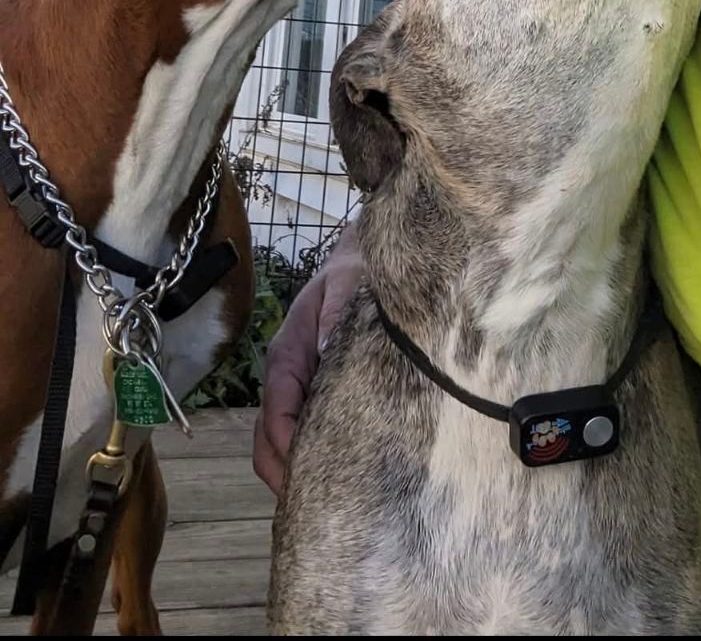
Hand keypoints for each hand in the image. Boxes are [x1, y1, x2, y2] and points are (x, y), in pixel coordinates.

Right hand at [253, 223, 362, 493]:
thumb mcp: (345, 288)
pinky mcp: (314, 397)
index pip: (276, 408)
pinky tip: (337, 477)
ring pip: (280, 443)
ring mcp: (298, 390)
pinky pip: (301, 435)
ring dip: (294, 472)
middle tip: (314, 506)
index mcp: (288, 354)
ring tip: (326, 501)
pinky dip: (308, 460)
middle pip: (268, 438)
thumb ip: (335, 318)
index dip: (287, 444)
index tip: (306, 473)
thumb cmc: (353, 274)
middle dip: (285, 473)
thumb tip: (327, 349)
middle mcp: (287, 377)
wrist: (361, 264)